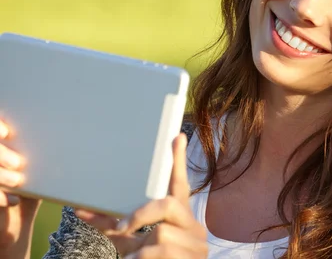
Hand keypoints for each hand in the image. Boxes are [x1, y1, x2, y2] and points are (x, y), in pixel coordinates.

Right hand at [0, 119, 41, 250]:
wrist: (18, 220)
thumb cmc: (33, 187)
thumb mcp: (41, 167)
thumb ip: (47, 151)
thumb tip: (71, 135)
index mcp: (4, 147)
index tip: (8, 133)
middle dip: (1, 153)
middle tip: (18, 163)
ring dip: (1, 175)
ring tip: (18, 182)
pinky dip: (0, 196)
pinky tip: (14, 201)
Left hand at [76, 133, 207, 257]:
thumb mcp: (133, 245)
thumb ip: (117, 227)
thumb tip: (83, 210)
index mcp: (181, 220)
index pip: (180, 186)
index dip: (178, 162)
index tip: (176, 136)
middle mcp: (194, 228)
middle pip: (168, 205)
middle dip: (142, 214)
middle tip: (123, 226)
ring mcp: (196, 246)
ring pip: (159, 237)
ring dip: (139, 253)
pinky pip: (156, 255)